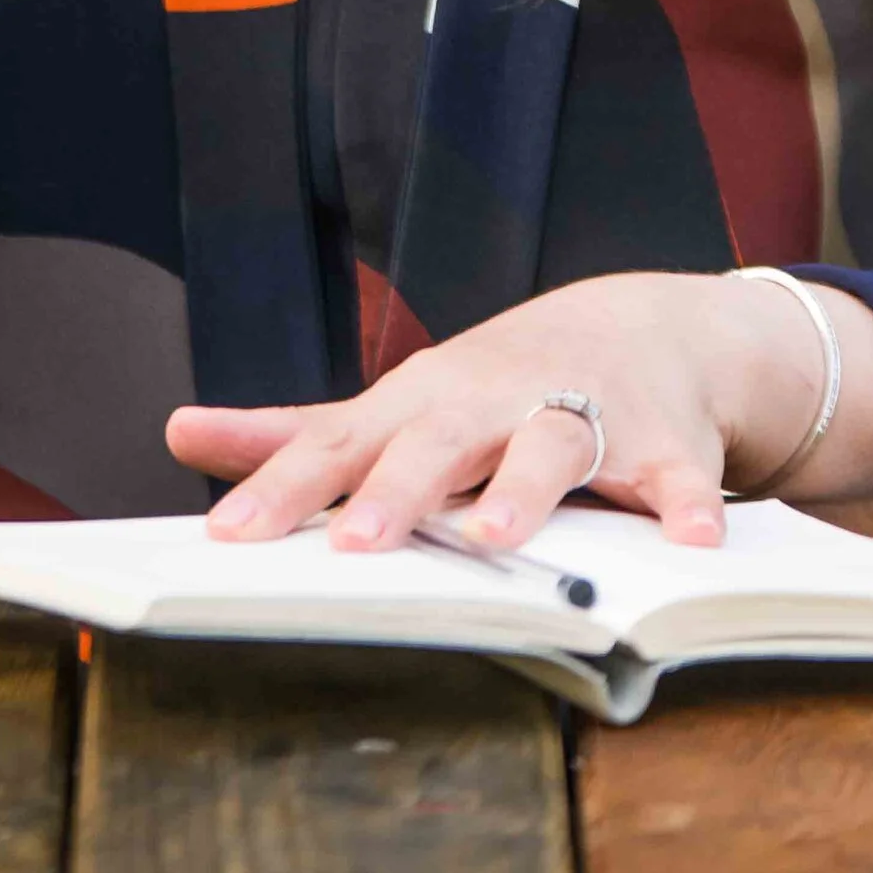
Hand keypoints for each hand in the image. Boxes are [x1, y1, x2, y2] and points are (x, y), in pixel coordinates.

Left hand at [166, 270, 872, 554]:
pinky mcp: (663, 444)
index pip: (336, 449)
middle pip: (436, 445)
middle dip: (395, 493)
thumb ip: (291, 432)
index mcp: (419, 408)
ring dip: (522, 491)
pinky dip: (687, 503)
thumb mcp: (390, 405)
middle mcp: (491, 404)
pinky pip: (678, 476)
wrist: (637, 325)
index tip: (228, 539)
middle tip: (352, 547)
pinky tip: (694, 540)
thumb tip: (178, 433)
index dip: (281, 493)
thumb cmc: (488, 386)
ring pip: (549, 449)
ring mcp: (579, 415)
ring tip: (494, 539)